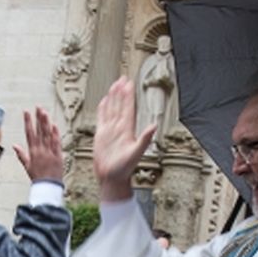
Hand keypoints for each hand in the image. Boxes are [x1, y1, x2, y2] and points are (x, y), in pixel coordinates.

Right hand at [15, 107, 63, 183]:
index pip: (29, 133)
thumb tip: (14, 145)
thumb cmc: (37, 178)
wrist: (47, 187)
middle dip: (38, 118)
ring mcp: (50, 152)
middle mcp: (41, 150)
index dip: (28, 122)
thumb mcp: (27, 166)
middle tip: (38, 107)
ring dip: (46, 123)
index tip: (26, 112)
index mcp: (33, 152)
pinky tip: (55, 125)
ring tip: (45, 112)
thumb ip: (21, 154)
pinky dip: (56, 134)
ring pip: (48, 135)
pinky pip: (57, 143)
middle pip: (39, 131)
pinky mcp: (58, 155)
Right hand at [94, 77, 155, 201]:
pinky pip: (102, 118)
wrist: (112, 178)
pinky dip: (102, 109)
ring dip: (113, 97)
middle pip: (120, 105)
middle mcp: (119, 128)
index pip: (128, 108)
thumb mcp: (136, 153)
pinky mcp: (102, 135)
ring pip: (111, 109)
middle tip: (122, 78)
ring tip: (114, 85)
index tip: (129, 83)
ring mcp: (110, 131)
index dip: (128, 95)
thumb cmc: (124, 169)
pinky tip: (104, 102)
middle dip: (121, 92)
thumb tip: (155, 126)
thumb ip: (145, 139)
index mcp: (127, 130)